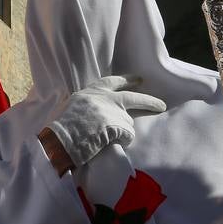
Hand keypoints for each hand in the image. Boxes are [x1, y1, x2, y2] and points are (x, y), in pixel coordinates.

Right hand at [44, 76, 164, 168]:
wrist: (62, 139)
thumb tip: (96, 110)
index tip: (138, 80)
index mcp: (91, 91)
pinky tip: (110, 143)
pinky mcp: (119, 126)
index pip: (112, 82)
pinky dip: (122, 141)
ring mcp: (113, 112)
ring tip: (106, 138)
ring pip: (128, 122)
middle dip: (148, 101)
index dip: (126, 81)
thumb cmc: (62, 126)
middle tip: (160, 105)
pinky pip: (128, 136)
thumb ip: (87, 103)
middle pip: (133, 98)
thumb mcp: (72, 106)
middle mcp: (105, 98)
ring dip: (122, 131)